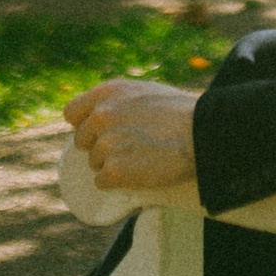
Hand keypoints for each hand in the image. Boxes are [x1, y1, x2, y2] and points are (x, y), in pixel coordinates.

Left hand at [65, 77, 200, 198]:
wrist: (204, 133)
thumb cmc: (181, 113)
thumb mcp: (145, 92)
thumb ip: (119, 101)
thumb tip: (100, 114)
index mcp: (107, 93)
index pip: (72, 112)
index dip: (83, 124)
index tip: (96, 133)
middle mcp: (101, 116)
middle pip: (82, 141)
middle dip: (100, 147)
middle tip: (127, 150)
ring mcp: (106, 144)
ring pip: (94, 163)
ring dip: (111, 166)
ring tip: (140, 161)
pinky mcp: (114, 170)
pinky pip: (102, 182)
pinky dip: (116, 183)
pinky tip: (135, 176)